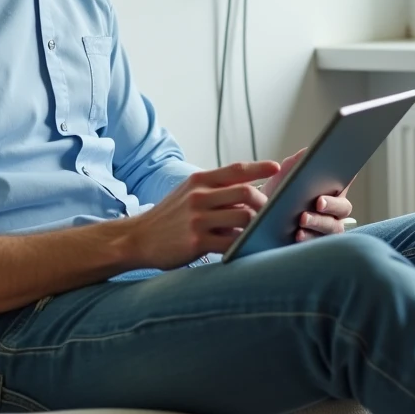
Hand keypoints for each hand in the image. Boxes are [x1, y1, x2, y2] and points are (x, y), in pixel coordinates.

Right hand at [127, 161, 279, 269]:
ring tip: (257, 231)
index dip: (259, 168)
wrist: (138, 238)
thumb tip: (249, 191)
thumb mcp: (188, 193)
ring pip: (243, 216)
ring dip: (256, 224)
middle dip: (263, 203)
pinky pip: (231, 241)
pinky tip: (245, 245)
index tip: (276, 168)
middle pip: (245, 193)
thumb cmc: (169, 217)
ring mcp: (197, 219)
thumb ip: (214, 190)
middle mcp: (199, 196)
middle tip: (268, 213)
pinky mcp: (196, 241)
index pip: (235, 169)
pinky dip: (244, 243)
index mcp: (199, 180)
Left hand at [261, 148, 354, 242]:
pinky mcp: (315, 243)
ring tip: (302, 220)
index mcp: (332, 189)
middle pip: (342, 209)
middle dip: (331, 205)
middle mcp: (334, 211)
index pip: (346, 183)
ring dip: (318, 223)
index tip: (329, 184)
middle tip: (318, 203)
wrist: (261, 211)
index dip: (344, 183)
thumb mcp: (287, 173)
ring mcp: (326, 229)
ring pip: (332, 228)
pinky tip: (297, 235)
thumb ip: (298, 162)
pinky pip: (318, 244)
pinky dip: (309, 239)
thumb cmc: (280, 189)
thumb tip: (309, 151)